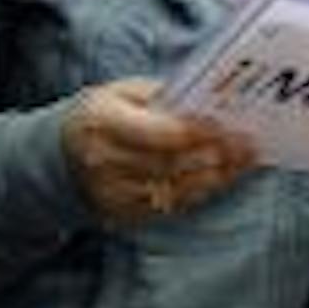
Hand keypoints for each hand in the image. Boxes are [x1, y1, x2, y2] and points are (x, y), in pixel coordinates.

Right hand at [62, 79, 259, 227]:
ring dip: (216, 176)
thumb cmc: (100, 115)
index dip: (197, 131)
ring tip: (244, 160)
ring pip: (177, 188)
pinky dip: (202, 191)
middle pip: (172, 163)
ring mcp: (112, 193)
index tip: (228, 125)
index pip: (158, 133)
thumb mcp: (119, 92)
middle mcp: (103, 161)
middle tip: (247, 144)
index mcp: (100, 121)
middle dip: (215, 154)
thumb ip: (159, 97)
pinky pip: (172, 205)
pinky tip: (222, 177)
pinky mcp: (124, 215)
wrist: (60, 155)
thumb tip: (205, 103)